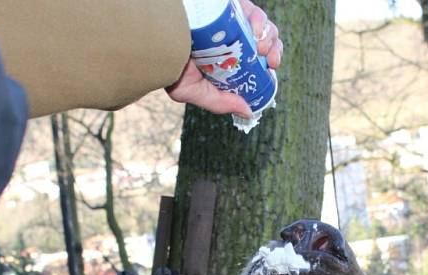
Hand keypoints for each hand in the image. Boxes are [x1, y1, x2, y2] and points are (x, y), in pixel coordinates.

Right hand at [166, 0, 282, 116]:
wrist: (154, 39)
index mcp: (227, 55)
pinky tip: (254, 29)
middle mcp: (229, 35)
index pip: (258, 55)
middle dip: (273, 47)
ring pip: (259, 22)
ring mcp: (227, 17)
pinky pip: (247, 8)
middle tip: (269, 59)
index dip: (270, 59)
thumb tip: (248, 112)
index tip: (271, 67)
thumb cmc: (169, 65)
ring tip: (260, 45)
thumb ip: (220, 102)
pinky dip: (256, 18)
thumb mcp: (194, 91)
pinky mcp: (225, 5)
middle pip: (264, 38)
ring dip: (267, 34)